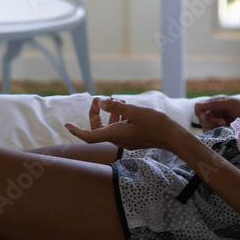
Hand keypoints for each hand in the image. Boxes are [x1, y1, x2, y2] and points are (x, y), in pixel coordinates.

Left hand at [65, 97, 180, 150]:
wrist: (172, 137)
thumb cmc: (155, 124)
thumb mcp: (135, 111)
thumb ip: (116, 107)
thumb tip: (101, 103)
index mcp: (115, 134)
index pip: (90, 136)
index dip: (76, 131)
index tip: (66, 125)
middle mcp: (118, 139)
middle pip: (99, 129)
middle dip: (96, 114)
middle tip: (97, 99)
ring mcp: (126, 140)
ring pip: (110, 127)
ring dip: (110, 114)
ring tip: (119, 100)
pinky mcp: (133, 139)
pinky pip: (120, 129)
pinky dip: (120, 118)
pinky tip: (127, 109)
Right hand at [193, 96, 239, 129]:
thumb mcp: (230, 103)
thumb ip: (214, 104)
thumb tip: (197, 105)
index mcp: (215, 103)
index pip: (198, 108)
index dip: (200, 113)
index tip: (207, 116)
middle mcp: (214, 112)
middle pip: (201, 119)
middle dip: (210, 121)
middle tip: (223, 122)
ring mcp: (217, 122)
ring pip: (205, 127)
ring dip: (214, 127)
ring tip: (226, 125)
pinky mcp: (221, 131)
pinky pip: (212, 134)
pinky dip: (217, 132)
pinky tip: (226, 130)